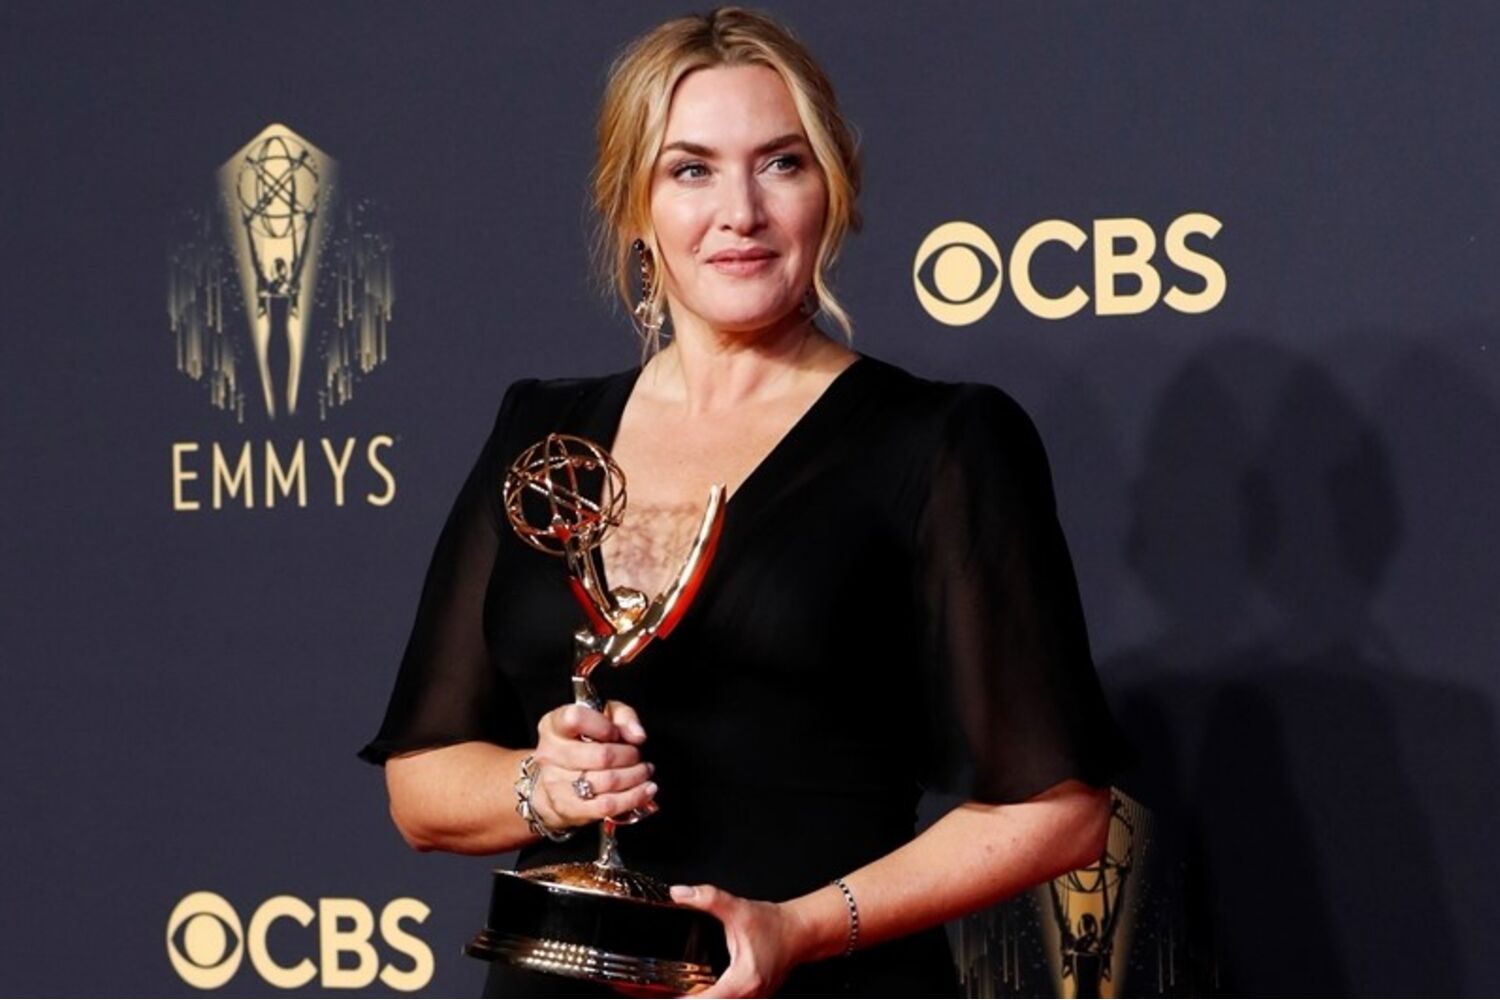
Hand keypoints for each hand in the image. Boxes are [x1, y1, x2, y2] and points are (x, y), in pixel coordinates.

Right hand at [530, 701, 656, 829]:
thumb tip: (637, 736)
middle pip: (601, 755)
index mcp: (554, 725)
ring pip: (608, 782)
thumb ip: (623, 717)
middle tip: (638, 755)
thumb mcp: (604, 716)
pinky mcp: (568, 808)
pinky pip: (607, 805)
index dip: (603, 726)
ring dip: (635, 777)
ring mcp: (556, 783)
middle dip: (629, 755)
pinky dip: (633, 798)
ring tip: (644, 771)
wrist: (557, 780)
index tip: (616, 733)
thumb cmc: (583, 742)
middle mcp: (550, 753)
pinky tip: (645, 790)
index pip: (575, 719)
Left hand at [669, 884, 800, 997]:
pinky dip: (711, 998)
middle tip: (662, 992)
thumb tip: (680, 893)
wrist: (800, 932)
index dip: (684, 999)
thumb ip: (709, 898)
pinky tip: (697, 991)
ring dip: (700, 999)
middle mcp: (748, 997)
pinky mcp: (751, 998)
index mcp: (743, 980)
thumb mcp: (739, 909)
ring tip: (676, 989)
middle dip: (687, 999)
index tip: (663, 995)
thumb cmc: (775, 926)